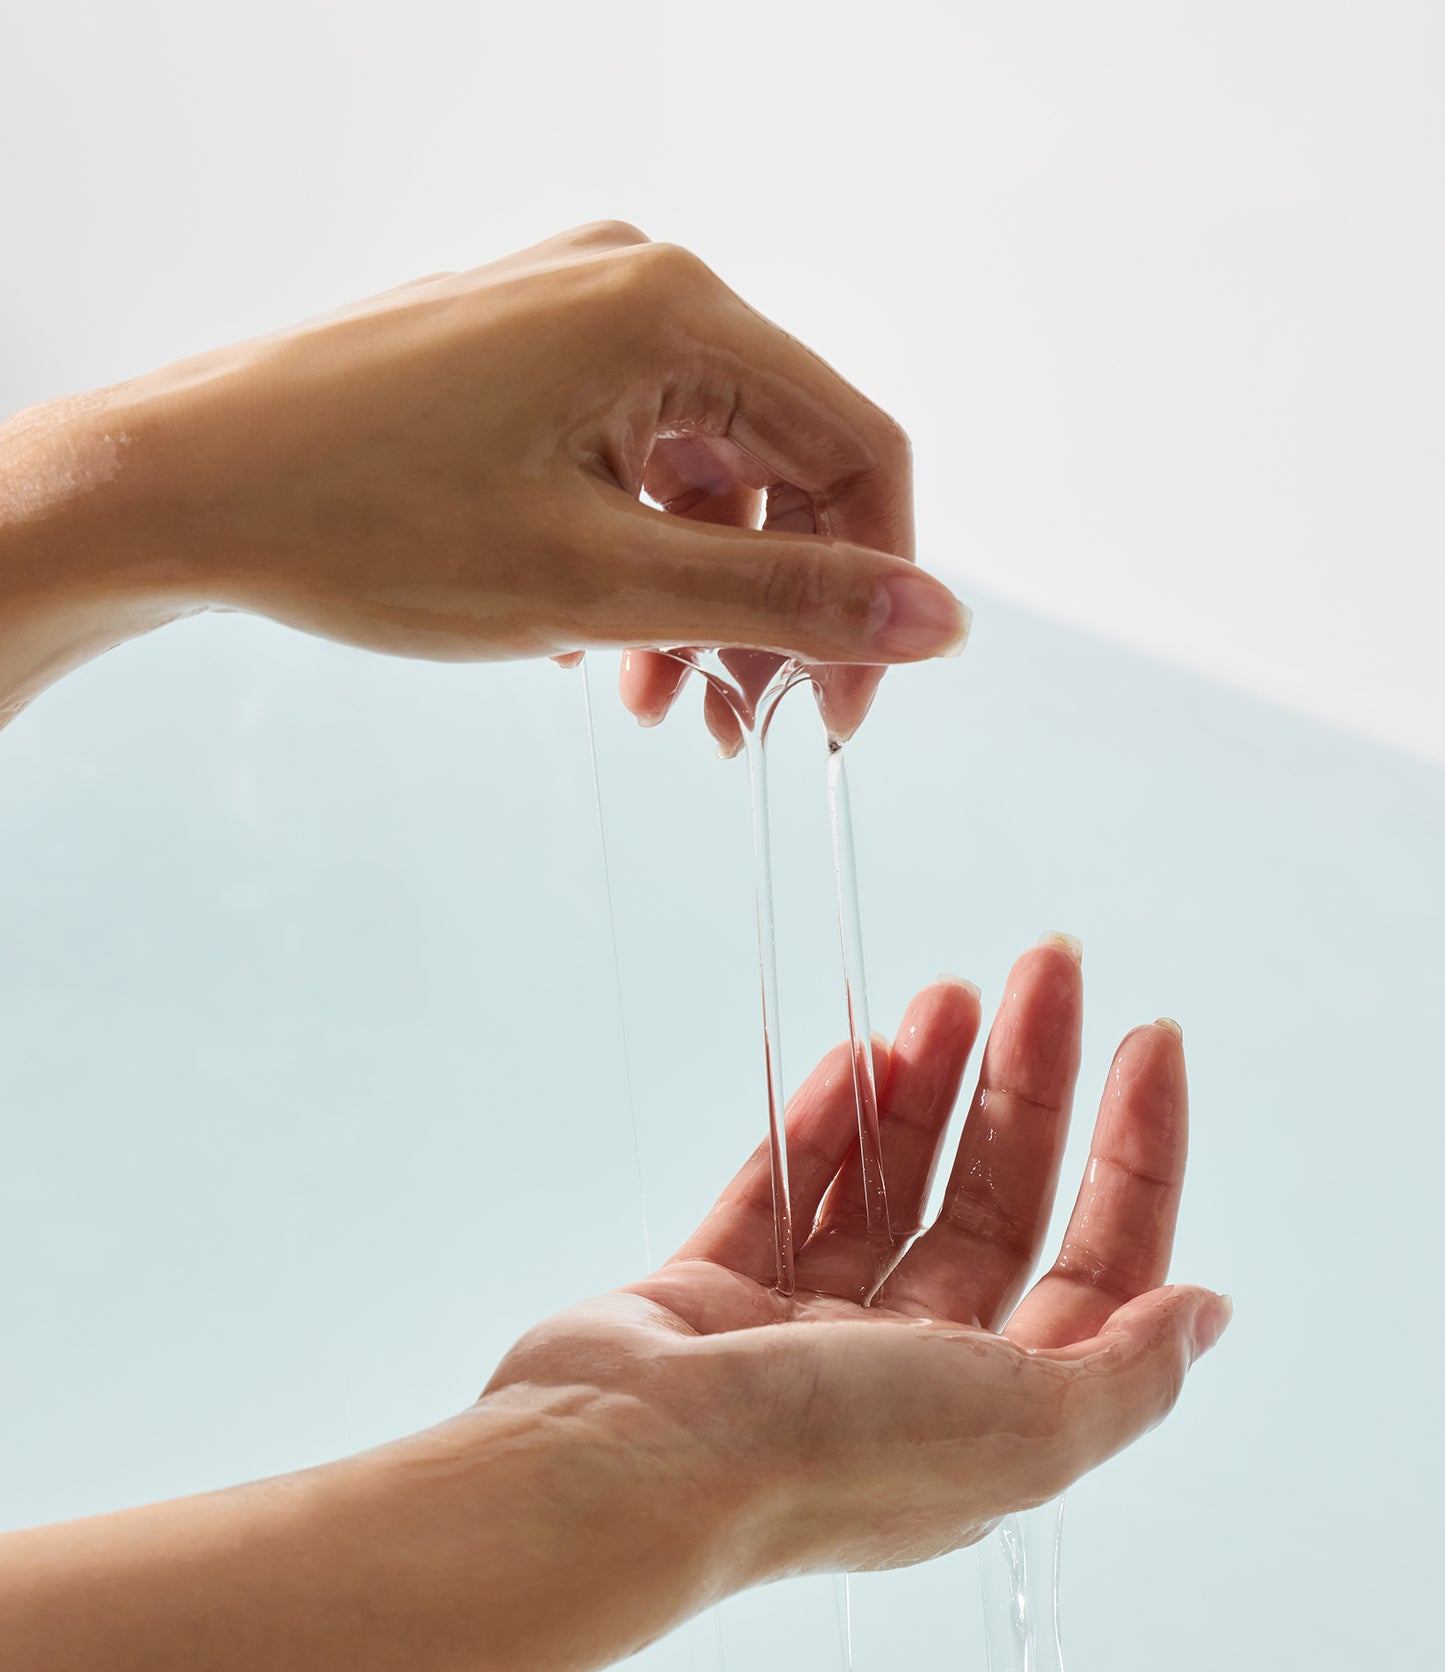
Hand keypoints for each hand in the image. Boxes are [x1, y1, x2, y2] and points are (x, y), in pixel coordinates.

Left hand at [0, 222, 967, 729]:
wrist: (182, 491)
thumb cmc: (366, 524)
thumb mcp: (603, 584)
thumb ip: (783, 597)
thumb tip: (940, 619)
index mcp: (673, 312)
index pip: (856, 447)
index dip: (874, 588)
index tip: (846, 709)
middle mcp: (634, 287)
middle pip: (781, 464)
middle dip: (774, 608)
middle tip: (746, 725)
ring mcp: (570, 317)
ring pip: (701, 476)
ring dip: (701, 601)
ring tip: (660, 705)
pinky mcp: (521, 359)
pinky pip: (628, 464)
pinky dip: (635, 560)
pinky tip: (595, 644)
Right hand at [485, 939, 1228, 1577]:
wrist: (629, 1465)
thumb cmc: (831, 1453)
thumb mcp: (1029, 1431)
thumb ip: (1129, 1374)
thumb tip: (1207, 1314)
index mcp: (997, 1415)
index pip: (1097, 1264)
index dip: (1137, 1153)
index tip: (1148, 1041)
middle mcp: (910, 1373)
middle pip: (995, 1203)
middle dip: (1027, 1084)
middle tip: (1044, 972)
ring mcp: (804, 1332)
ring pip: (890, 1187)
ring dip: (926, 1088)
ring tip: (946, 994)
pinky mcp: (715, 1293)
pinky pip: (783, 1192)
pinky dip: (821, 1127)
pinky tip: (851, 1062)